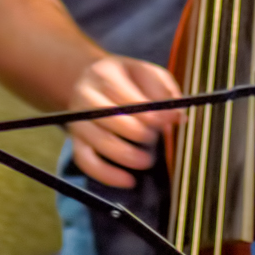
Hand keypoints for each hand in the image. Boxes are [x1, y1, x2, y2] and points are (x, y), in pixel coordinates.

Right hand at [68, 54, 180, 188]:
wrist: (93, 81)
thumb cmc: (127, 79)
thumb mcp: (147, 73)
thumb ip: (164, 91)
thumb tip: (178, 116)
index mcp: (104, 74)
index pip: (126, 95)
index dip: (149, 112)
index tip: (170, 121)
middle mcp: (85, 96)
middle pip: (108, 118)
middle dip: (137, 132)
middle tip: (155, 139)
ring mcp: (77, 120)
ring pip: (98, 141)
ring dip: (125, 155)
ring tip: (146, 160)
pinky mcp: (76, 141)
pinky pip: (85, 161)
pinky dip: (106, 175)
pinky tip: (128, 181)